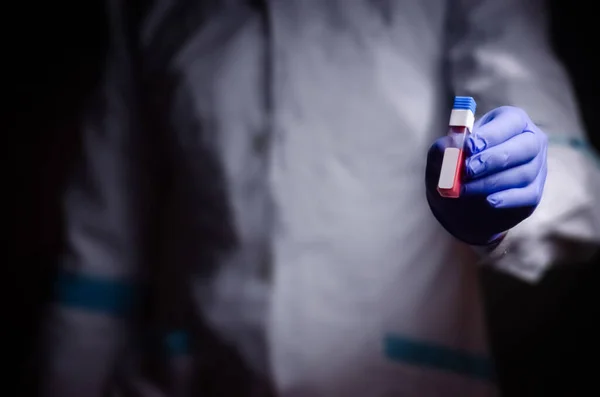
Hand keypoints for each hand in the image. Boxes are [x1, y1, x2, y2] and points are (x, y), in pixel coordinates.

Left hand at [425, 106, 547, 244]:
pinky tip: (488, 201)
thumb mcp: (441, 158)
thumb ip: (442, 150)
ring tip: (465, 189)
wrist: (460, 205)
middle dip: (494, 158)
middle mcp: (530, 140)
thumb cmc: (454, 169)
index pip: (511, 121)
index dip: (491, 134)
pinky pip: (527, 195)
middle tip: (468, 170)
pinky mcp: (534, 192)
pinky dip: (506, 198)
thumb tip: (447, 146)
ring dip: (492, 181)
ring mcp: (536, 167)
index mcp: (509, 121)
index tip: (469, 147)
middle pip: (526, 145)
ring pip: (524, 172)